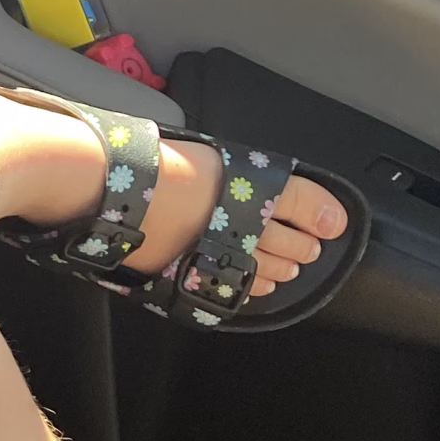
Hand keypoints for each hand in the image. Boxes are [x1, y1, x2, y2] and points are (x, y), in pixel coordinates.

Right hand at [133, 146, 345, 294]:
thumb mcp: (200, 151)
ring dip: (283, 267)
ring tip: (291, 267)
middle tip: (311, 246)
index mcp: (246, 182)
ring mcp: (221, 253)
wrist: (106, 189)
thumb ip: (231, 169)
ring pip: (268, 268)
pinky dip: (253, 287)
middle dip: (304, 244)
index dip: (321, 211)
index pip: (300, 197)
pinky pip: (237, 289)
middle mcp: (242, 221)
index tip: (334, 223)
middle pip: (290, 240)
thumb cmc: (148, 162)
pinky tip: (258, 285)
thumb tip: (258, 183)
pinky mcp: (197, 276)